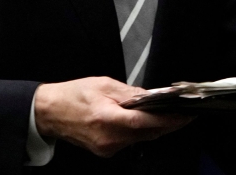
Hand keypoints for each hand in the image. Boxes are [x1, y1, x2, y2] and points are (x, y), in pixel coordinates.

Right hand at [33, 77, 192, 157]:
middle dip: (166, 123)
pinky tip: (140, 119)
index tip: (185, 114)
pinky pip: (130, 141)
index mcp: (107, 118)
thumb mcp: (103, 84)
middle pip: (147, 133)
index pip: (145, 123)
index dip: (168, 120)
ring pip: (141, 138)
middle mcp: (109, 139)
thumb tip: (151, 97)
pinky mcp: (106, 151)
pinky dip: (139, 131)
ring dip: (153, 127)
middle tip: (180, 111)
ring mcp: (107, 148)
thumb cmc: (73, 95)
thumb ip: (130, 93)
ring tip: (161, 112)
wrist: (50, 112)